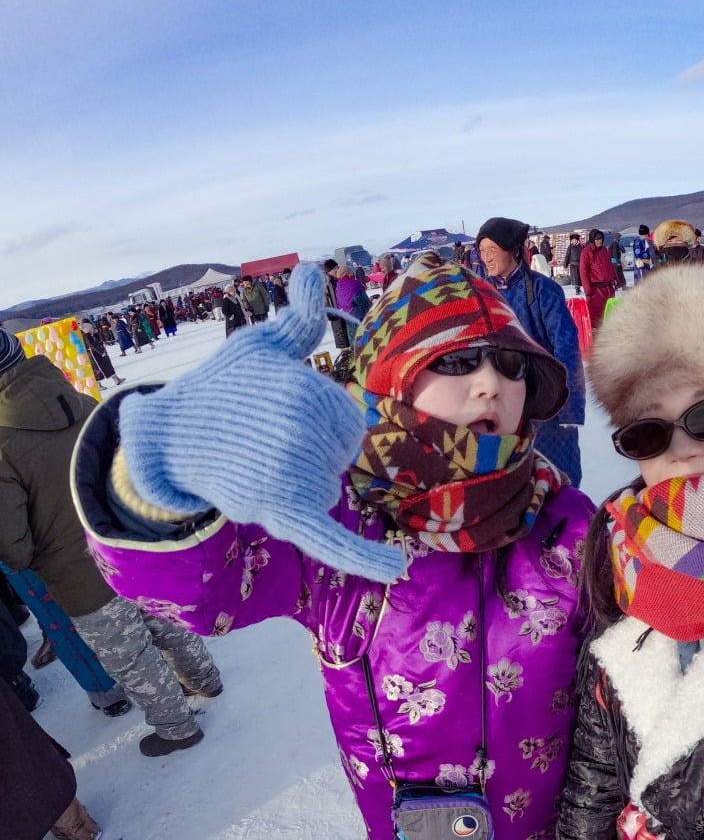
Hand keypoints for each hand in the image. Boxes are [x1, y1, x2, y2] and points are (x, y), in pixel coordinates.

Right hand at [117, 262, 407, 582]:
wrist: (169, 434)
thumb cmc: (222, 387)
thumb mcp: (261, 347)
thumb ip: (298, 319)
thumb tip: (310, 270)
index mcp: (309, 390)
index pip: (348, 421)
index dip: (319, 421)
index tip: (280, 413)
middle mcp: (304, 431)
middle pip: (341, 453)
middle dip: (312, 449)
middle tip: (264, 437)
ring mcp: (293, 472)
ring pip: (329, 487)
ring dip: (304, 480)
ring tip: (258, 459)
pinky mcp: (281, 510)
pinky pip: (332, 539)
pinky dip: (364, 559)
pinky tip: (397, 569)